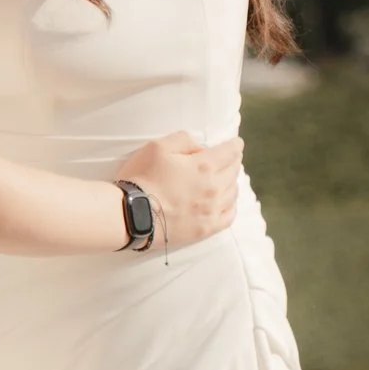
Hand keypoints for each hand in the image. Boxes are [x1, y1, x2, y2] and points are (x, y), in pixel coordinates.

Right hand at [119, 130, 242, 248]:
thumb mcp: (158, 146)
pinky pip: (229, 216)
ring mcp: (211, 210)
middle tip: (230, 159)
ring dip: (232, 182)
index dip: (235, 145)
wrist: (131, 214)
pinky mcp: (205, 229)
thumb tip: (202, 148)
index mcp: (204, 166)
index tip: (237, 143)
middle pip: (234, 171)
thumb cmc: (142, 177)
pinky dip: (232, 206)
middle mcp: (213, 188)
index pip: (230, 152)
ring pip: (233, 193)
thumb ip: (184, 140)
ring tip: (227, 179)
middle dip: (234, 162)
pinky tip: (228, 202)